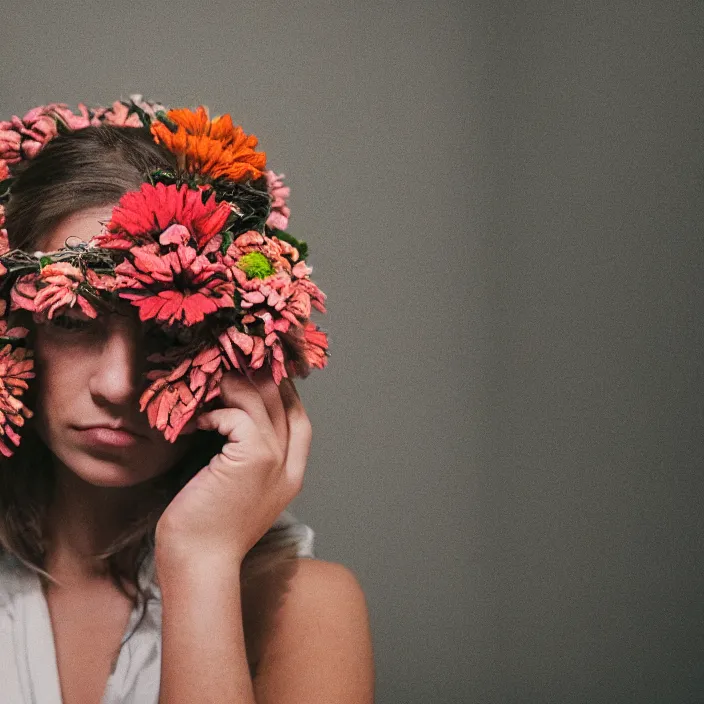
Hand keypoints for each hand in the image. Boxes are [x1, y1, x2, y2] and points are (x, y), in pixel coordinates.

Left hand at [154, 370, 310, 569]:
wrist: (199, 563)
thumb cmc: (207, 531)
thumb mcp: (236, 491)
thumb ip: (243, 459)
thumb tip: (228, 420)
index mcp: (291, 475)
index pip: (300, 420)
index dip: (283, 393)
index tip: (258, 377)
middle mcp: (289, 465)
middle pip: (285, 403)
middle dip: (261, 377)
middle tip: (232, 362)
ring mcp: (275, 460)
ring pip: (263, 401)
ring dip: (235, 385)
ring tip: (211, 380)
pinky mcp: (253, 457)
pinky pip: (238, 415)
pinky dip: (216, 410)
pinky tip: (195, 419)